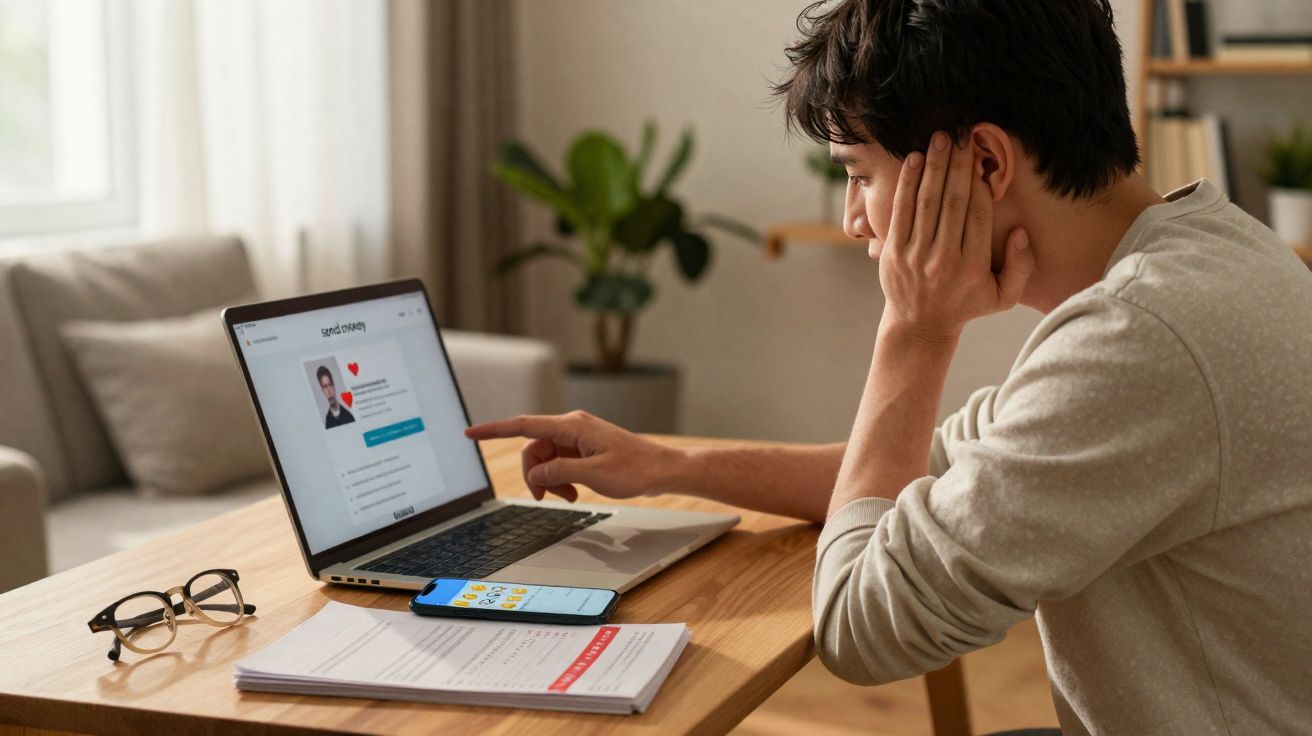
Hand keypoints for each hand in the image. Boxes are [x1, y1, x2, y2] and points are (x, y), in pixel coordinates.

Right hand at [464, 411, 682, 501]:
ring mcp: (578, 438)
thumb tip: (536, 473)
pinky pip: (560, 463)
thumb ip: (559, 472)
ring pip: (545, 458)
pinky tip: (575, 492)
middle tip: (548, 497)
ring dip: (550, 480)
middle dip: (534, 474)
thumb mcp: (593, 475)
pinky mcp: (584, 449)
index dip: (494, 430)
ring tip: (569, 497)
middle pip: (533, 449)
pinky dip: (561, 479)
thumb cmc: (636, 469)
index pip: (524, 426)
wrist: (662, 470)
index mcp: (572, 426)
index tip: (471, 433)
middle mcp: (572, 427)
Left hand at [878, 132, 1034, 339]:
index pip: (978, 216)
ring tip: (940, 138)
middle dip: (958, 165)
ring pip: (926, 202)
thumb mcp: (1003, 296)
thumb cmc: (966, 304)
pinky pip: (901, 211)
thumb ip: (1021, 267)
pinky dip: (907, 183)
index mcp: (973, 267)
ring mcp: (915, 256)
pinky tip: (915, 160)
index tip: (982, 159)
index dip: (980, 184)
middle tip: (962, 135)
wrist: (919, 325)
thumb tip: (1020, 232)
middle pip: (952, 203)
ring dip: (933, 166)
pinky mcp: (893, 252)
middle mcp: (944, 261)